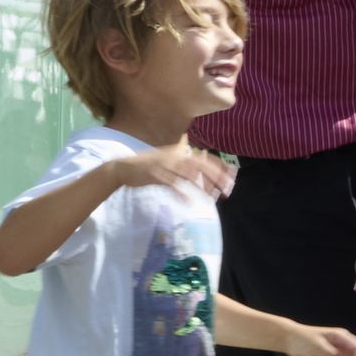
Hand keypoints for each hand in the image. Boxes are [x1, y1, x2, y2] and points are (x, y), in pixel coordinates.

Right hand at [120, 144, 235, 200]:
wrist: (123, 168)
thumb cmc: (147, 166)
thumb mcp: (168, 160)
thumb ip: (183, 162)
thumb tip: (201, 165)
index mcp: (179, 152)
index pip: (205, 158)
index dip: (220, 167)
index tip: (232, 177)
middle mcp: (174, 156)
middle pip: (201, 165)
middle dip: (216, 177)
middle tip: (228, 190)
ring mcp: (165, 164)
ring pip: (189, 175)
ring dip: (202, 186)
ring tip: (212, 198)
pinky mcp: (155, 174)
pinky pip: (172, 184)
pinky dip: (181, 193)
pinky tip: (188, 203)